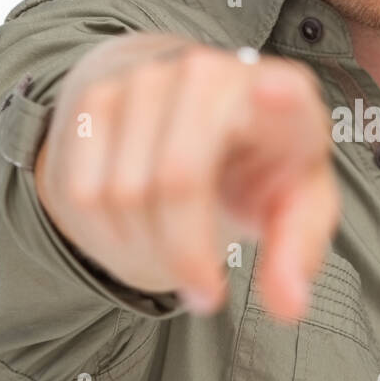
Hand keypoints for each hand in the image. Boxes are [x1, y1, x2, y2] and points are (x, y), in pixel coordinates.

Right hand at [33, 33, 339, 320]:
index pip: (282, 88)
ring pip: (122, 193)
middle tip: (205, 294)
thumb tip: (287, 307)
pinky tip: (140, 234)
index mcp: (283, 97)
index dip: (278, 94)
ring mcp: (147, 80)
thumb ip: (296, 253)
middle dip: (184, 255)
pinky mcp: (97, 99)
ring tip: (176, 256)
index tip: (276, 94)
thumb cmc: (260, 166)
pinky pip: (82, 191)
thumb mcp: (296, 206)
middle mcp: (211, 74)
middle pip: (177, 179)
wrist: (198, 114)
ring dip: (145, 251)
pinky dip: (108, 235)